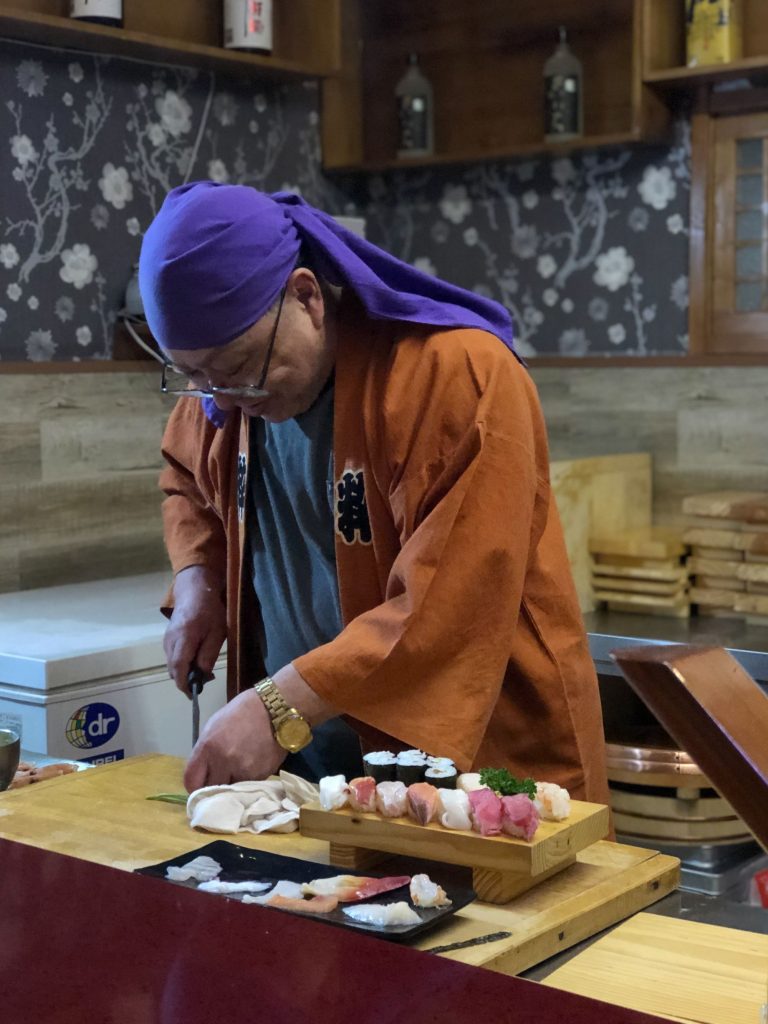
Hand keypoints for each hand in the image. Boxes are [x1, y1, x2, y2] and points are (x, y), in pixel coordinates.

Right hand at [164, 565, 226, 694]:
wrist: (194, 592)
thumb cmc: (210, 611)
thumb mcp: (217, 633)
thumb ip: (208, 654)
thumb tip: (202, 676)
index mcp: (184, 638)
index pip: (178, 667)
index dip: (183, 683)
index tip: (193, 694)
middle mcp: (170, 641)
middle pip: (173, 669)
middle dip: (185, 680)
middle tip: (204, 682)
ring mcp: (166, 640)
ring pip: (171, 664)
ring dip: (183, 672)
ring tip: (202, 670)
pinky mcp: (167, 639)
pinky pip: (172, 657)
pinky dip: (181, 663)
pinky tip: (194, 660)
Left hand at [183, 688, 285, 791]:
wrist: (275, 709)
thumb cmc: (242, 712)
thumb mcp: (214, 726)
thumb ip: (205, 752)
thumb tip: (203, 771)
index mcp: (208, 747)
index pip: (191, 781)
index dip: (194, 785)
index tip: (200, 784)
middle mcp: (224, 762)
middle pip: (211, 790)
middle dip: (214, 785)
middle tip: (220, 776)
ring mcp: (244, 771)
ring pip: (230, 790)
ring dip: (232, 782)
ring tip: (239, 768)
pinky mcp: (261, 775)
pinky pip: (248, 785)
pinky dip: (247, 778)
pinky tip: (252, 763)